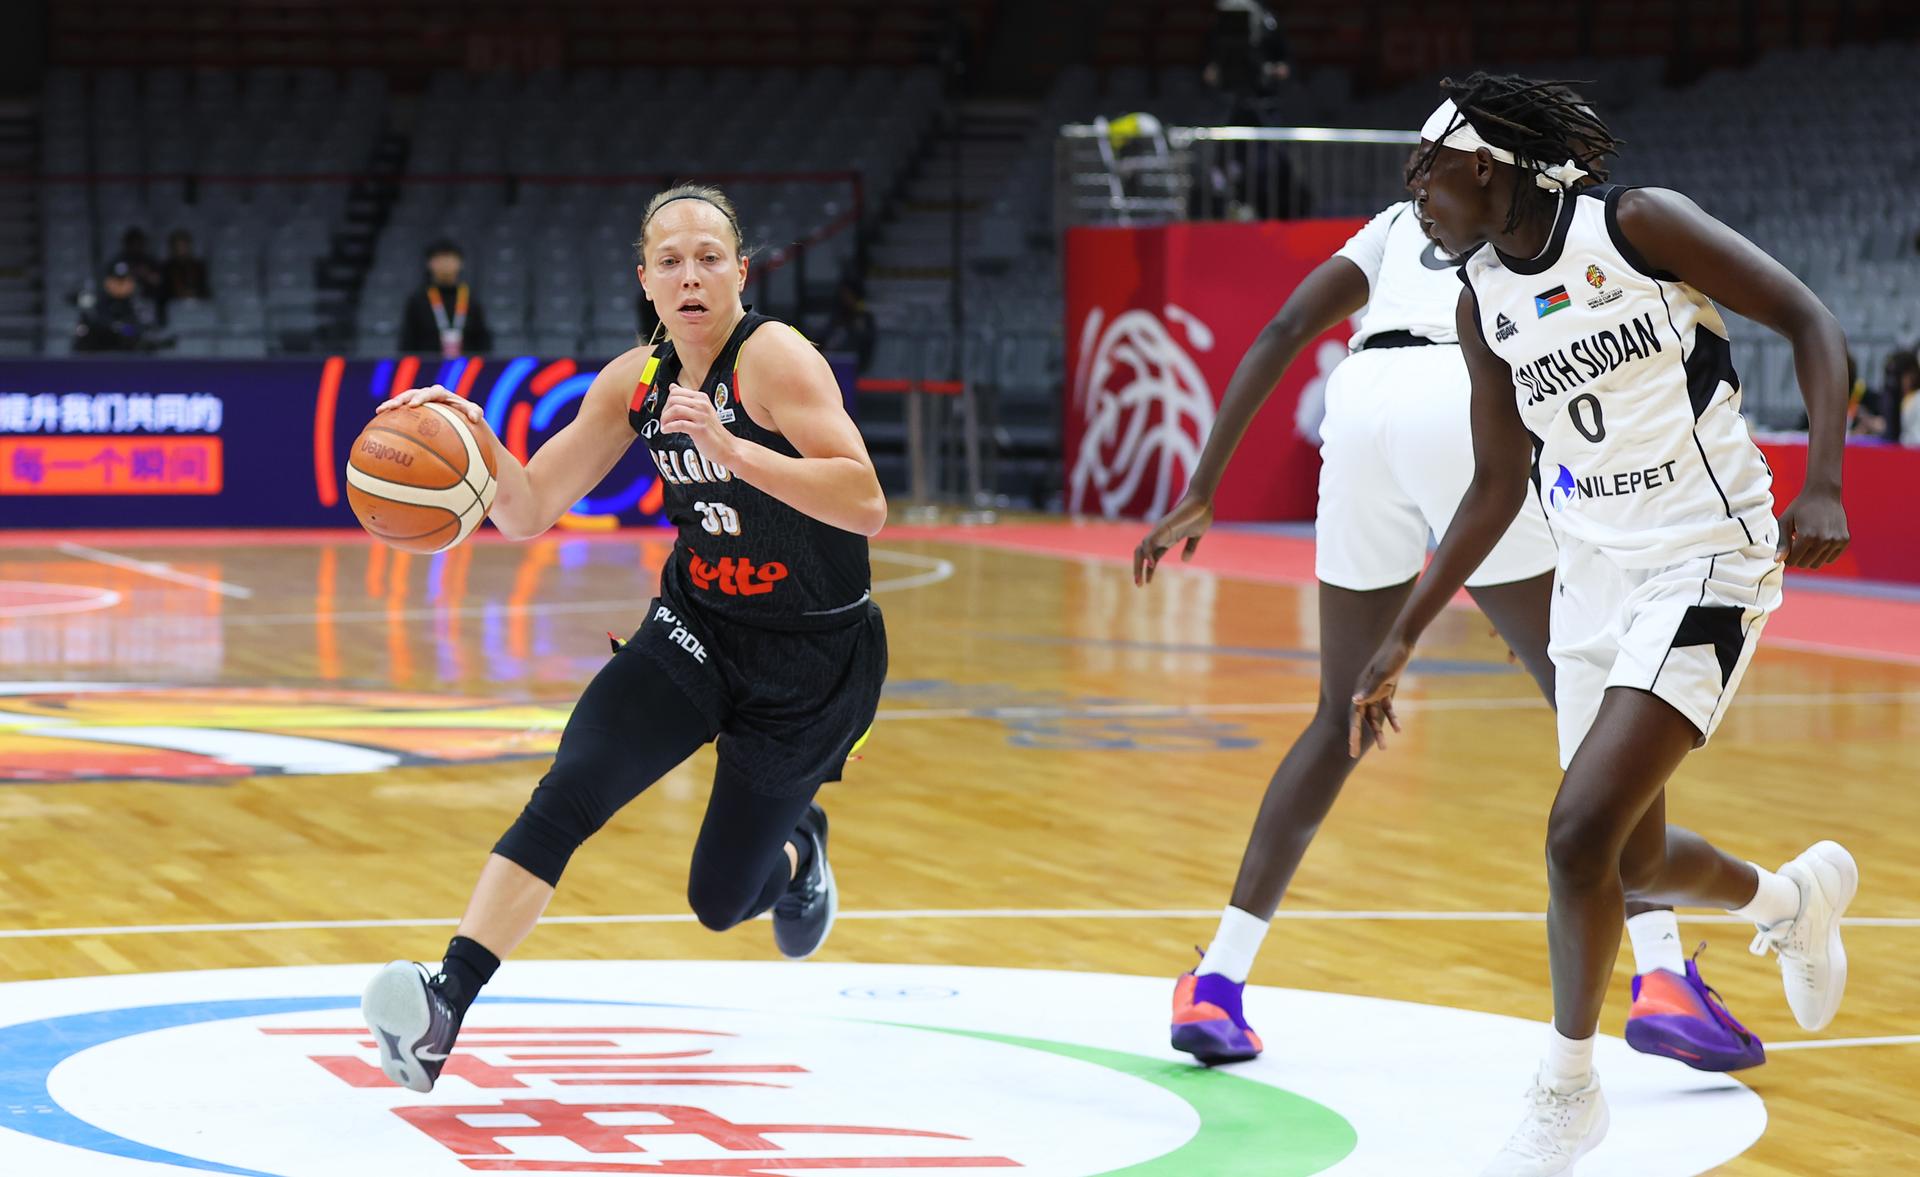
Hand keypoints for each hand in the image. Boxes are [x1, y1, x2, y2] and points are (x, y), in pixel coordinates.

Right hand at [377, 383, 486, 428]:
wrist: (460, 416)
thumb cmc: (467, 413)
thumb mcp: (474, 412)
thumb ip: (476, 412)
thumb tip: (475, 418)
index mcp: (440, 393)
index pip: (430, 392)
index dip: (421, 397)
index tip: (414, 404)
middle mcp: (427, 394)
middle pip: (411, 393)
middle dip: (401, 399)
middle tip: (393, 407)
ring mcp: (418, 401)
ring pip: (402, 400)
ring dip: (392, 404)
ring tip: (380, 410)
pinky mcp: (413, 409)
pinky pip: (401, 411)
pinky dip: (392, 414)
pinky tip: (380, 421)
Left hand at [659, 382, 738, 466]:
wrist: (727, 447)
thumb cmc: (713, 431)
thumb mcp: (700, 410)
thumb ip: (686, 399)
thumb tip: (672, 386)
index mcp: (701, 398)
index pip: (676, 392)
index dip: (666, 402)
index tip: (666, 412)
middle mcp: (702, 404)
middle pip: (673, 399)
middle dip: (664, 411)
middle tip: (664, 421)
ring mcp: (702, 416)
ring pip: (675, 410)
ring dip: (665, 419)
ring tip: (664, 426)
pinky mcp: (700, 429)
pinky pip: (679, 424)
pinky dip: (668, 427)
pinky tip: (666, 431)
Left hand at [1133, 496, 1212, 585]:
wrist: (1203, 501)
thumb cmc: (1200, 515)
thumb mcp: (1196, 536)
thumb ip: (1190, 547)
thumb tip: (1185, 560)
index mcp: (1166, 539)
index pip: (1152, 557)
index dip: (1148, 570)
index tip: (1147, 583)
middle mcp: (1160, 536)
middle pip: (1142, 554)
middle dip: (1138, 570)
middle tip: (1139, 585)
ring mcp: (1160, 531)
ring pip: (1142, 548)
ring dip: (1139, 565)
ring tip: (1140, 580)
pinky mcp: (1163, 527)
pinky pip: (1150, 541)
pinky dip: (1148, 553)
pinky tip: (1151, 565)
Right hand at [1349, 634, 1411, 756]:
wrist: (1402, 643)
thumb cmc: (1391, 656)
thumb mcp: (1382, 673)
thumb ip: (1369, 688)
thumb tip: (1354, 701)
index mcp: (1360, 689)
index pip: (1353, 716)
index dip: (1352, 733)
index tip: (1351, 749)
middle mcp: (1364, 692)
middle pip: (1360, 719)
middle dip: (1357, 737)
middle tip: (1353, 755)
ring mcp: (1375, 691)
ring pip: (1374, 716)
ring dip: (1378, 731)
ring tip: (1383, 748)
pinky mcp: (1386, 689)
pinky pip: (1387, 708)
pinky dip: (1392, 718)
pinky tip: (1398, 730)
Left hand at [1775, 487, 1848, 568]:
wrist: (1823, 493)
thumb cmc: (1800, 507)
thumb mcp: (1785, 522)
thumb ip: (1781, 542)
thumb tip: (1777, 561)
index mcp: (1807, 537)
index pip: (1793, 561)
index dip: (1787, 557)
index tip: (1787, 548)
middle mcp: (1824, 540)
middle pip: (1805, 564)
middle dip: (1798, 558)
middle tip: (1796, 545)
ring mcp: (1836, 541)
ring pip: (1818, 564)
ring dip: (1810, 557)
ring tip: (1807, 542)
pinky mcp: (1845, 540)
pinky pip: (1831, 558)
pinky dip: (1823, 554)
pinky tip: (1819, 542)